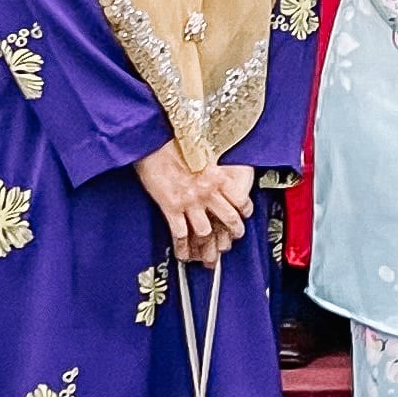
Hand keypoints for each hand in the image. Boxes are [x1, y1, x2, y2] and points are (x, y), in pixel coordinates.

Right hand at [137, 144, 253, 266]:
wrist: (153, 142)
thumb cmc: (173, 143)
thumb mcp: (202, 153)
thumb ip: (212, 167)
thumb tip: (216, 171)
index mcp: (216, 176)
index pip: (240, 199)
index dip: (244, 210)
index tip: (244, 215)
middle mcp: (206, 191)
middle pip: (229, 219)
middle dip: (234, 232)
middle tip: (234, 238)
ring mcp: (189, 202)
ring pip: (206, 232)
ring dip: (208, 245)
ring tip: (209, 253)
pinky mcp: (171, 208)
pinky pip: (180, 235)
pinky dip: (182, 248)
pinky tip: (183, 254)